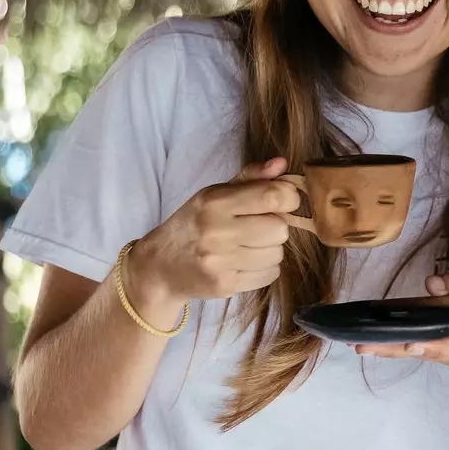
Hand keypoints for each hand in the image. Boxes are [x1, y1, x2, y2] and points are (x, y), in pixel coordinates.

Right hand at [130, 158, 301, 308]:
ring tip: (249, 244)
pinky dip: (265, 268)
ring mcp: (220, 262)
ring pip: (277, 253)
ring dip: (270, 248)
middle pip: (280, 228)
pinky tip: (245, 261)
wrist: (160, 266)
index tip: (283, 200)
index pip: (273, 196)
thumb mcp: (215, 194)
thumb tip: (282, 164)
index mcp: (215, 202)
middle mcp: (217, 232)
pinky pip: (270, 274)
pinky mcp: (226, 285)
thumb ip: (251, 177)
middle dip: (276, 225)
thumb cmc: (194, 224)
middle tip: (258, 225)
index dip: (288, 197)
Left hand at [356, 273, 448, 380]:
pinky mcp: (435, 344)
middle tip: (362, 347)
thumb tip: (431, 283)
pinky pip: (412, 344)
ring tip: (357, 343)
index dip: (433, 348)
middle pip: (423, 352)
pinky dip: (391, 342)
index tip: (412, 346)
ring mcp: (444, 351)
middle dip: (393, 350)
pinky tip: (368, 337)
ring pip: (413, 350)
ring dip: (386, 348)